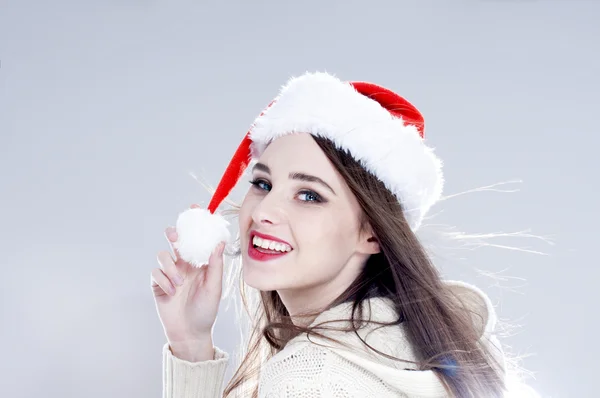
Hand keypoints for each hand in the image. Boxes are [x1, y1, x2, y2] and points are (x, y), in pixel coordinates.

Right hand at [151, 204, 225, 360]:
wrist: (190, 332)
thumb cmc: (206, 310)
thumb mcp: (215, 287)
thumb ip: (215, 264)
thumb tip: (219, 242)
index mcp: (199, 263)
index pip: (196, 239)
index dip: (195, 223)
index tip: (195, 208)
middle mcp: (184, 265)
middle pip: (174, 241)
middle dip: (172, 234)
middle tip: (173, 234)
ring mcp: (169, 274)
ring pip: (163, 255)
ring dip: (170, 267)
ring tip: (179, 283)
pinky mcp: (158, 284)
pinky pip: (155, 272)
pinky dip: (163, 279)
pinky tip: (172, 292)